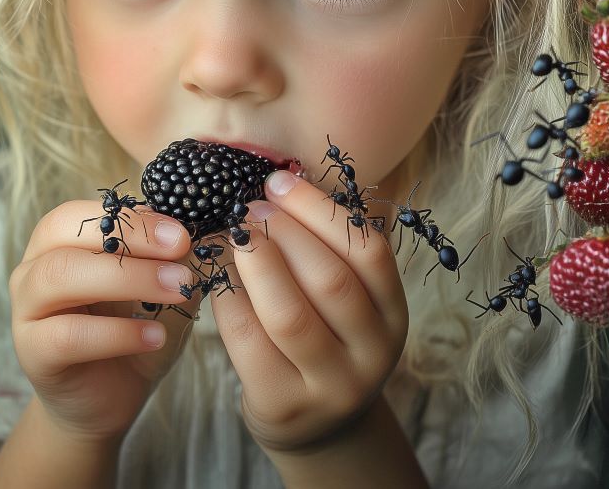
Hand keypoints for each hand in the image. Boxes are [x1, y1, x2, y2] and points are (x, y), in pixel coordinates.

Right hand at [9, 199, 202, 444]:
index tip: (182, 233)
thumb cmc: (131, 334)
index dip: (133, 218)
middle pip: (65, 234)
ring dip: (126, 278)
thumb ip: (170, 261)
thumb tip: (200, 231)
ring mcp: (25, 309)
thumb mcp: (158, 292)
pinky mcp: (32, 351)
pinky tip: (153, 336)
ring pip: (60, 275)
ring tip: (176, 289)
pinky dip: (117, 333)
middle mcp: (34, 268)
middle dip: (130, 239)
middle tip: (181, 252)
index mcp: (59, 242)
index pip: (84, 212)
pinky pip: (67, 334)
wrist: (108, 399)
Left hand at [210, 170, 408, 453]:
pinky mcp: (284, 404)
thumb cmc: (325, 340)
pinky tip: (216, 276)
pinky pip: (249, 341)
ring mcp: (331, 385)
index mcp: (393, 314)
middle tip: (249, 208)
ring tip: (232, 235)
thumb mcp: (348, 302)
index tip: (277, 183)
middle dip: (283, 234)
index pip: (369, 251)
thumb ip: (328, 250)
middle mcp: (372, 352)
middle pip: (329, 280)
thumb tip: (281, 182)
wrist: (317, 425)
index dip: (320, 210)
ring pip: (289, 315)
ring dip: (255, 264)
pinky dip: (227, 299)